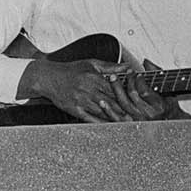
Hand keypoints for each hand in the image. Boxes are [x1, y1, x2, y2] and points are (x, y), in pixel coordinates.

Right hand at [22, 59, 164, 123]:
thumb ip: (111, 66)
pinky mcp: (75, 110)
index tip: (139, 100)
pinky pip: (91, 119)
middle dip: (127, 109)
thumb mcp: (91, 63)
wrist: (48, 78)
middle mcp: (89, 90)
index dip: (128, 95)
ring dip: (117, 118)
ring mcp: (82, 101)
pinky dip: (103, 123)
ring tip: (131, 123)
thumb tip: (128, 67)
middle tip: (141, 116)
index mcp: (95, 78)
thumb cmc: (70, 70)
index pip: (117, 88)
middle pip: (113, 102)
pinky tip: (112, 126)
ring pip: (104, 112)